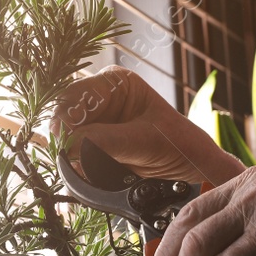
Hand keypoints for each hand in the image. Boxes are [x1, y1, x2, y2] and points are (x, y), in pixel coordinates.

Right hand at [49, 65, 243, 185]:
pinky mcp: (92, 147)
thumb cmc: (178, 145)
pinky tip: (88, 173)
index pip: (75, 95)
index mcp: (115, 83)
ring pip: (63, 138)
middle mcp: (100, 99)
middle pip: (63, 116)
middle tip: (71, 159)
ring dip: (69, 156)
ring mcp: (94, 123)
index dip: (65, 118)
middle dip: (65, 139)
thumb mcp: (145, 141)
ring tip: (85, 169)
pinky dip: (76, 167)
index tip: (62, 140)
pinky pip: (72, 155)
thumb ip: (106, 141)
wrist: (193, 170)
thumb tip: (68, 144)